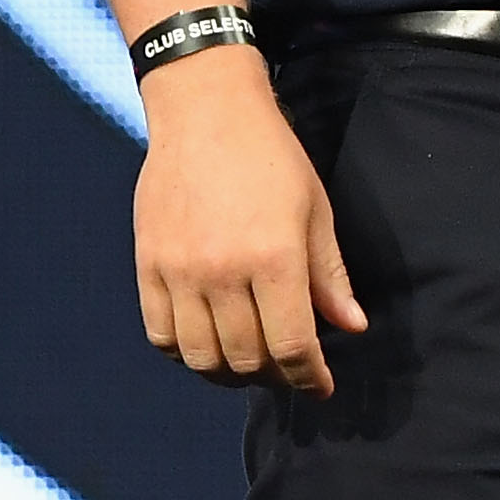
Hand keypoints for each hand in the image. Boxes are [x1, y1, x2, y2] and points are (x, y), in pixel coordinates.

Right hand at [132, 45, 363, 390]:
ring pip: (201, 358)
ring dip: (229, 373)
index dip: (310, 376)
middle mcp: (223, 272)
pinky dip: (186, 354)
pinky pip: (161, 336)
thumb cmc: (272, 158)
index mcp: (274, 257)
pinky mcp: (147, 267)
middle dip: (274, 376)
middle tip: (288, 370)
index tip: (321, 387)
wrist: (206, 113)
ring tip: (250, 363)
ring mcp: (179, 272)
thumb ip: (330, 276)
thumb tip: (352, 328)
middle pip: (246, 359)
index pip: (293, 345)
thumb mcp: (315, 210)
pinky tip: (208, 345)